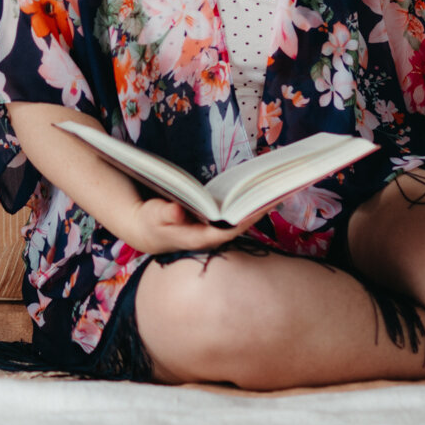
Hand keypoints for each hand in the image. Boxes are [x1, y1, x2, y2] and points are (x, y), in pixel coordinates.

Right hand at [116, 197, 268, 255]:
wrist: (147, 232)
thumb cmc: (150, 223)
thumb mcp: (153, 217)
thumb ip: (165, 214)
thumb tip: (177, 210)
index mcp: (200, 237)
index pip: (230, 229)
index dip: (247, 217)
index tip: (263, 203)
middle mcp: (212, 236)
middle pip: (241, 224)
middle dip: (258, 207)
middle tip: (277, 188)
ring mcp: (214, 230)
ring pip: (240, 219)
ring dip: (255, 204)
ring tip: (274, 186)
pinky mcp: (214, 223)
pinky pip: (235, 214)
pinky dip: (246, 202)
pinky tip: (257, 189)